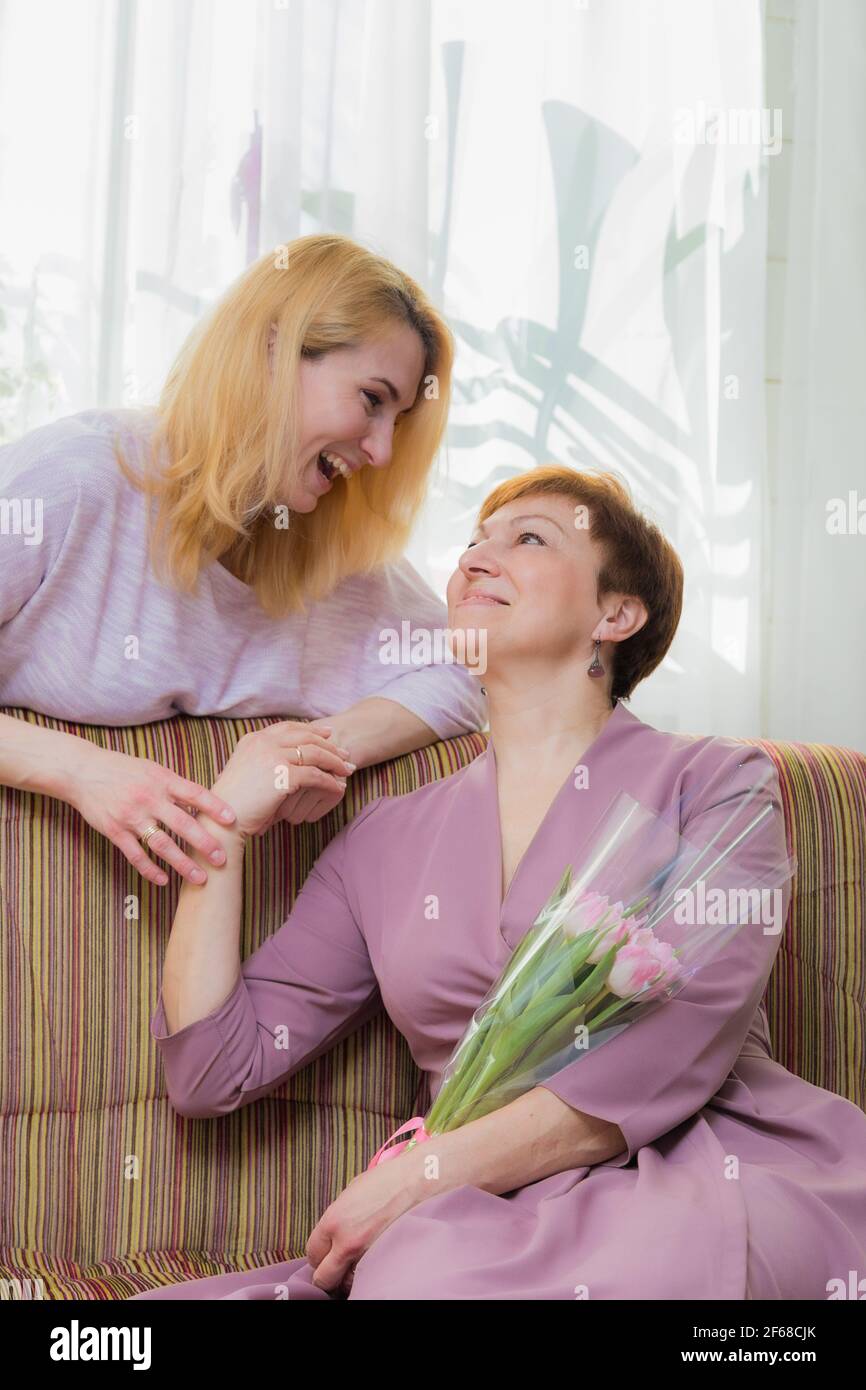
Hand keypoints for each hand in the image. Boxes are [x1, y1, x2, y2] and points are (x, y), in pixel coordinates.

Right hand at [67, 745, 238, 887]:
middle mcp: (149, 798)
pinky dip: (150, 869)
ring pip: (161, 844)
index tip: (232, 820)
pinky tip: (164, 880)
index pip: (194, 794)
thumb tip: (204, 804)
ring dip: (182, 863)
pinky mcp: (114, 831)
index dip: (215, 807)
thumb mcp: (152, 770)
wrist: (83, 772)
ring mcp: (131, 816)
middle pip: (182, 823)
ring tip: (200, 878)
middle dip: (204, 843)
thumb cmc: (123, 770)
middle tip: (222, 859)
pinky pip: (136, 855)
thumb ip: (175, 787)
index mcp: (162, 780)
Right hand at [212, 721, 355, 837]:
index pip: (288, 727)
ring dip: (335, 761)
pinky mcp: (283, 774)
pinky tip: (338, 787)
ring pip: (314, 753)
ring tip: (347, 770)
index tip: (327, 734)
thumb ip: (263, 762)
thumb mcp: (246, 773)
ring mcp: (273, 756)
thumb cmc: (233, 804)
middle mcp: (262, 742)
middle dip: (328, 744)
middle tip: (345, 753)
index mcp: (253, 739)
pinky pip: (315, 775)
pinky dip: (330, 781)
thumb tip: (285, 763)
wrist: (222, 821)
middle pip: (305, 736)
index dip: (310, 729)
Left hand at [305, 1153, 421, 1295]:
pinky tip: (370, 1263)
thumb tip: (331, 1232)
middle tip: (334, 1267)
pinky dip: (366, 1275)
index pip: (312, 1253)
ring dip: (347, 1276)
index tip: (324, 1254)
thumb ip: (337, 1215)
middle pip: (323, 1277)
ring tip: (354, 1264)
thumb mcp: (351, 1192)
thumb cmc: (387, 1180)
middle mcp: (346, 1242)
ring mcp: (366, 1255)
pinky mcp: (384, 1261)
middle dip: (326, 1273)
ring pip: (346, 1283)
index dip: (318, 1255)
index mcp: (333, 1220)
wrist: (416, 1182)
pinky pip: (368, 1278)